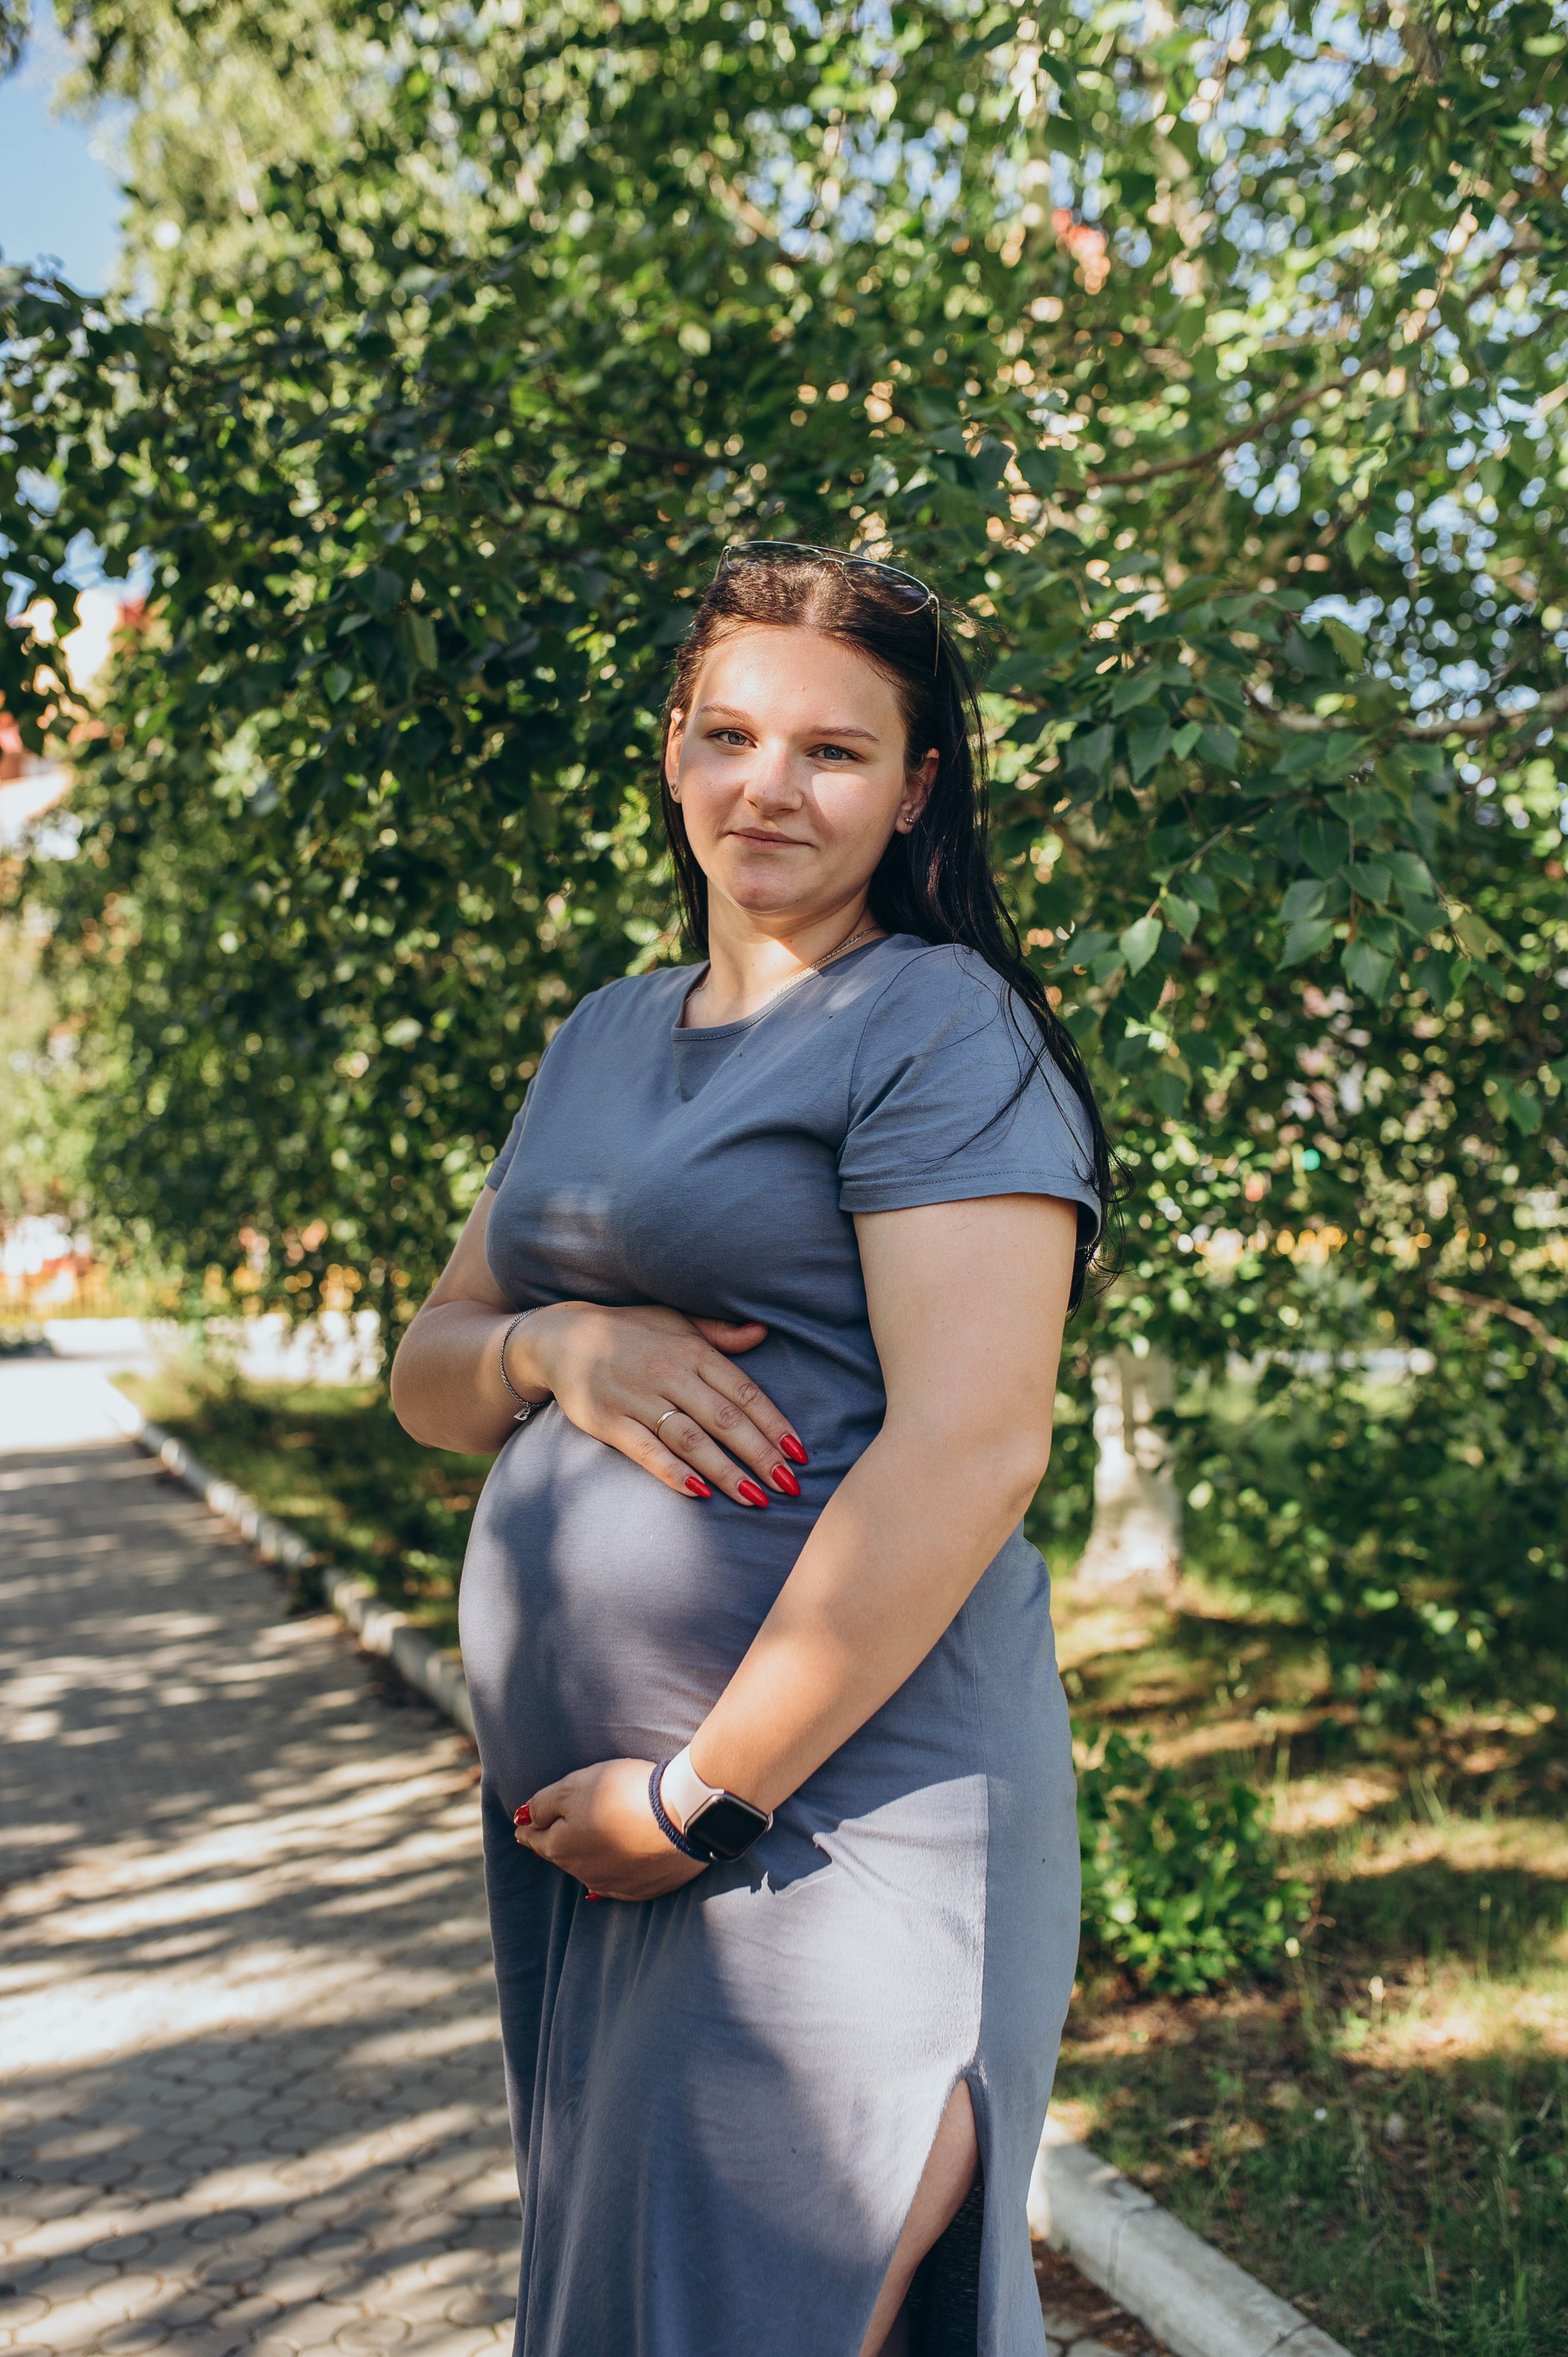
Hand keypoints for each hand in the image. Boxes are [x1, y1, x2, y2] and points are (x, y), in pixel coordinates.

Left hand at [513, 1759, 707, 1900]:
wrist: (682, 1817)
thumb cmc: (624, 1794)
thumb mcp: (573, 1786)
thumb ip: (543, 1803)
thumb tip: (523, 1819)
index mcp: (561, 1848)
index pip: (534, 1838)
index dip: (528, 1828)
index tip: (522, 1825)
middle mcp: (583, 1873)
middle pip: (561, 1855)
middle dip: (554, 1842)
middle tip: (548, 1833)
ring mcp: (614, 1885)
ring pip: (589, 1871)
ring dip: (584, 1858)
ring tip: (583, 1846)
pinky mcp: (644, 1889)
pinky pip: (618, 1885)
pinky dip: (610, 1875)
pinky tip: (607, 1876)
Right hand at [515, 1300, 808, 1507]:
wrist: (561, 1337)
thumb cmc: (629, 1331)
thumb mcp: (675, 1321)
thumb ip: (719, 1333)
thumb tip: (762, 1331)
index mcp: (691, 1351)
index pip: (743, 1391)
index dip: (773, 1423)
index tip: (800, 1453)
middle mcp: (668, 1373)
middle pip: (724, 1420)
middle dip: (761, 1455)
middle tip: (791, 1486)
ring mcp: (637, 1398)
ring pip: (691, 1439)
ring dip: (726, 1471)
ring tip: (757, 1499)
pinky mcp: (608, 1421)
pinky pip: (647, 1451)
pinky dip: (674, 1472)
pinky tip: (700, 1493)